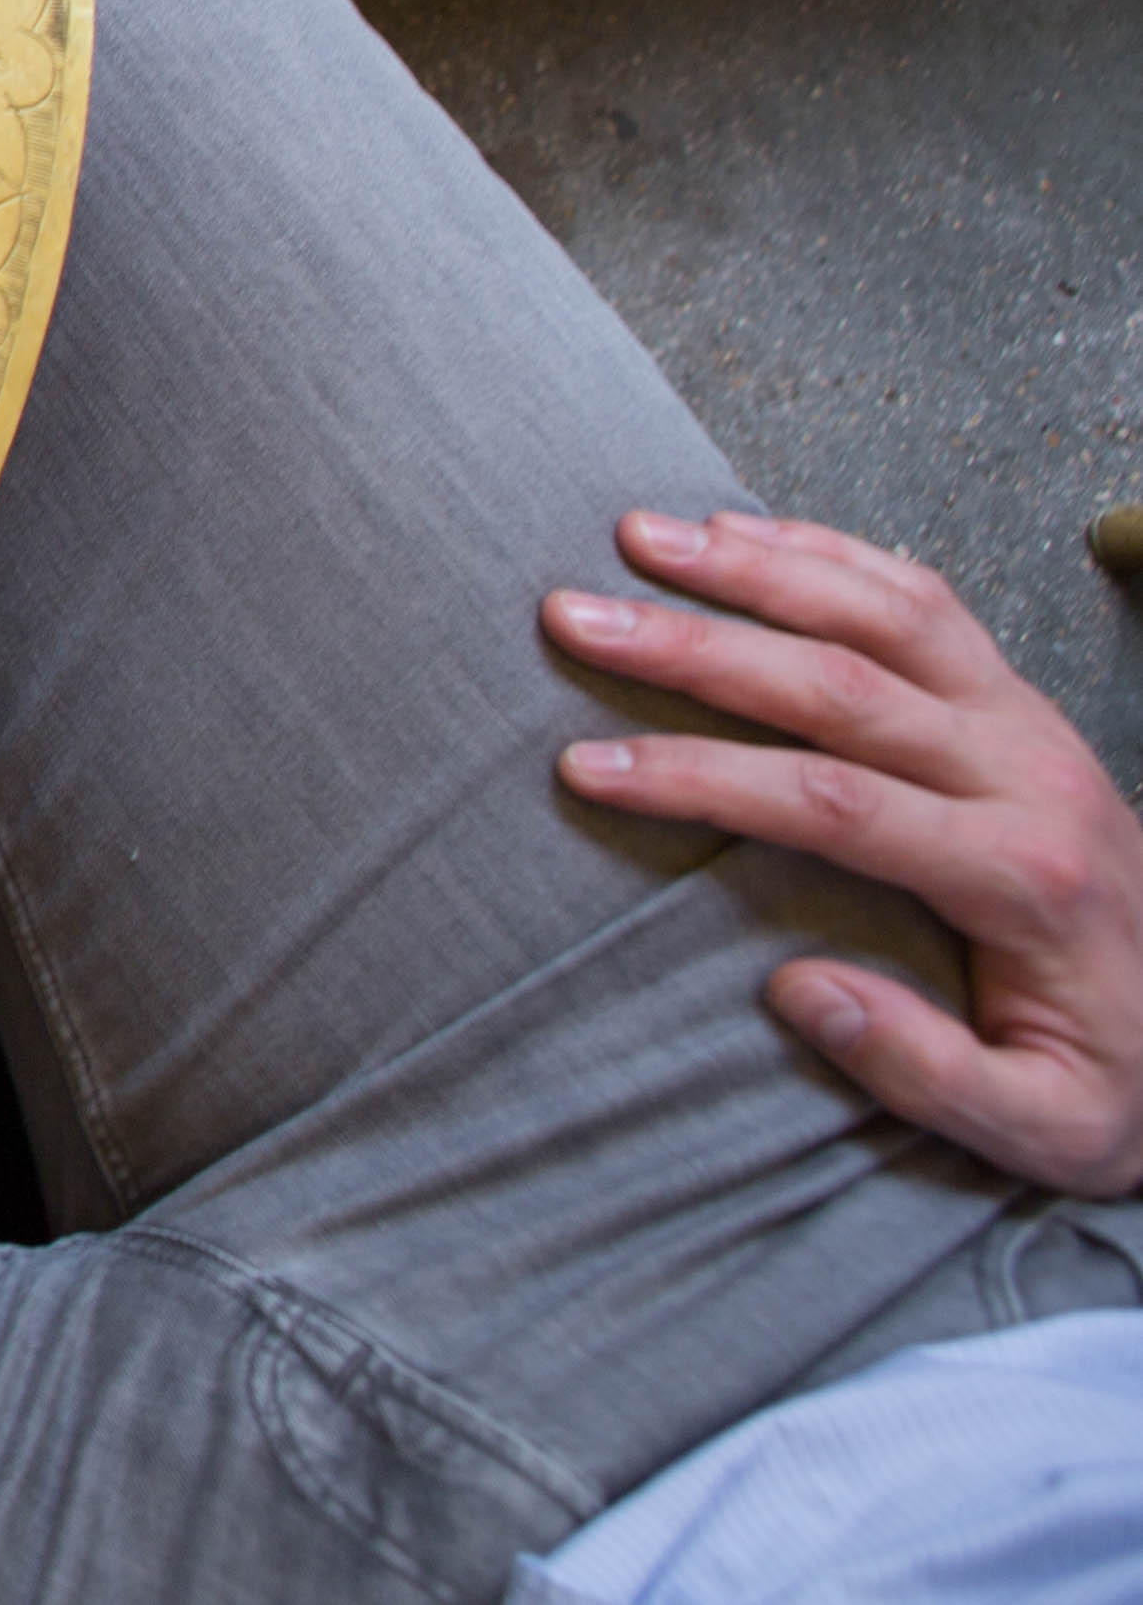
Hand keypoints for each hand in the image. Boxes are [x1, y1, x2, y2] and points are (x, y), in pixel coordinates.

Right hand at [547, 508, 1142, 1196]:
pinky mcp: (1020, 701)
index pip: (835, 803)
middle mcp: (1029, 774)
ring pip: (884, 609)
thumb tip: (796, 988)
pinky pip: (923, 597)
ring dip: (754, 565)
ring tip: (635, 534)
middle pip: (843, 682)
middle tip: (573, 615)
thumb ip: (928, 1073)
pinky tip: (740, 530)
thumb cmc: (1114, 1083)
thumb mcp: (1046, 1131)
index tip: (586, 767)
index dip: (702, 776)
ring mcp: (1029, 722)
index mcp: (1022, 875)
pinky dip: (827, 551)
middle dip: (694, 644)